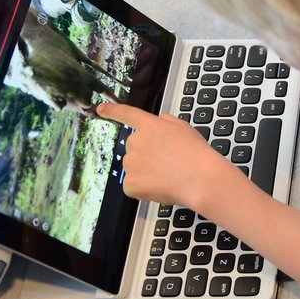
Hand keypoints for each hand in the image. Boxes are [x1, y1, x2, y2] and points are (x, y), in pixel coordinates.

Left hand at [95, 102, 238, 211]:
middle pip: (135, 148)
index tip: (100, 109)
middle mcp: (135, 141)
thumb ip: (165, 122)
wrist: (199, 178)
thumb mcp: (184, 127)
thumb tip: (157, 123)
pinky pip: (134, 186)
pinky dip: (145, 189)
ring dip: (146, 173)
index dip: (112, 111)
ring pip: (135, 168)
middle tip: (168, 163)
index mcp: (149, 126)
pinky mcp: (130, 184)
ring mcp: (131, 163)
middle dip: (146, 155)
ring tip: (168, 176)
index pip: (127, 114)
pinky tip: (162, 187)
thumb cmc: (196, 152)